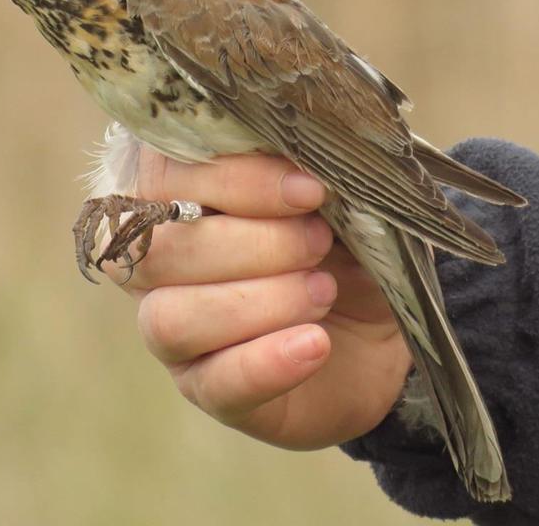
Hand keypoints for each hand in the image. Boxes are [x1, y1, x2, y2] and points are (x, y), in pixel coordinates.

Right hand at [103, 149, 411, 449]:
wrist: (382, 318)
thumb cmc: (339, 233)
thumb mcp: (329, 190)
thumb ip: (299, 165)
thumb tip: (300, 151)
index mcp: (173, 190)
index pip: (163, 174)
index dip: (233, 180)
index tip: (310, 187)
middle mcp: (156, 257)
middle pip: (159, 250)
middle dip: (252, 243)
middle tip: (320, 239)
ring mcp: (173, 327)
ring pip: (171, 318)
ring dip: (259, 301)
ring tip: (324, 289)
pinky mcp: (207, 387)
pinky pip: (216, 382)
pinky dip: (268, 361)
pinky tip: (315, 343)